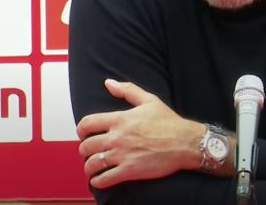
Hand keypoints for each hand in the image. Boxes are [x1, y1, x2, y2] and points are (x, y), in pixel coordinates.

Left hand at [76, 79, 205, 188]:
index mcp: (120, 119)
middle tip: (89, 152)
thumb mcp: (149, 100)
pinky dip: (98, 182)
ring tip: (93, 168)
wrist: (185, 142)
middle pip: (86, 146)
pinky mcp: (130, 171)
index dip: (80, 130)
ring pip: (92, 164)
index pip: (87, 123)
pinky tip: (100, 180)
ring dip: (89, 168)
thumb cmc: (169, 122)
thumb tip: (109, 82)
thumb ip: (127, 90)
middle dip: (84, 150)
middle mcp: (118, 137)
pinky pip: (104, 179)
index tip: (83, 134)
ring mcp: (123, 155)